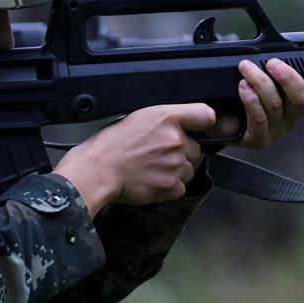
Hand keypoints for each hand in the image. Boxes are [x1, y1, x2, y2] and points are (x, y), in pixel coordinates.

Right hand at [53, 103, 215, 216]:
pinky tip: (151, 180)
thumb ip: (164, 120)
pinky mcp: (172, 185)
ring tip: (151, 168)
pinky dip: (169, 187)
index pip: (205, 114)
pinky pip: (181, 187)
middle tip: (157, 155)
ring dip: (175, 171)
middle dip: (181, 153)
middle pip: (196, 149)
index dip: (204, 123)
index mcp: (167, 117)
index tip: (199, 129)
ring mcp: (176, 163)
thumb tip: (179, 127)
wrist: (98, 170)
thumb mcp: (138, 117)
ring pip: (189, 170)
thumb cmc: (111, 144)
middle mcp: (176, 139)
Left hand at [211, 59, 303, 148]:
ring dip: (261, 82)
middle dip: (287, 77)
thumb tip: (274, 50)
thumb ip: (271, 66)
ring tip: (246, 69)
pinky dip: (251, 100)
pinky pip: (259, 119)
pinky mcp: (258, 139)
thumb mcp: (257, 75)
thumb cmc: (236, 93)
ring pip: (276, 105)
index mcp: (295, 104)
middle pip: (300, 99)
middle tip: (271, 63)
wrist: (214, 113)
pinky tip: (243, 88)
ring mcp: (274, 130)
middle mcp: (289, 118)